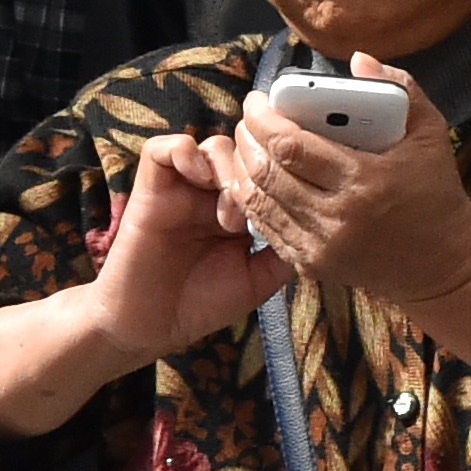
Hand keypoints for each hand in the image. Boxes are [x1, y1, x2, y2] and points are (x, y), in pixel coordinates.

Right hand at [83, 134, 283, 363]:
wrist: (148, 326)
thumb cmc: (202, 304)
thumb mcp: (260, 278)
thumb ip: (287, 248)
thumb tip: (322, 223)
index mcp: (243, 209)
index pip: (273, 170)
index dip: (287, 175)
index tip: (294, 201)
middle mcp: (215, 193)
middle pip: (249, 151)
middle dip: (261, 174)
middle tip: (257, 214)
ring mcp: (183, 189)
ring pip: (214, 144)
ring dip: (228, 170)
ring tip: (228, 215)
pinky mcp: (149, 189)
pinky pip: (163, 148)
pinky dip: (185, 153)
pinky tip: (199, 182)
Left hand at [220, 64, 470, 318]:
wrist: (444, 263)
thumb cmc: (437, 192)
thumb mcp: (431, 135)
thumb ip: (400, 91)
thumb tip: (359, 60)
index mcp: (366, 181)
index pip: (292, 146)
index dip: (264, 118)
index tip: (258, 99)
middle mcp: (338, 217)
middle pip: (267, 172)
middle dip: (247, 138)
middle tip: (250, 118)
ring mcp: (321, 246)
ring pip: (258, 201)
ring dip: (244, 168)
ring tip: (249, 144)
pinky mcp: (312, 265)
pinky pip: (267, 228)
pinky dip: (255, 201)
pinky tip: (259, 180)